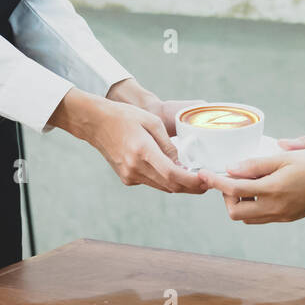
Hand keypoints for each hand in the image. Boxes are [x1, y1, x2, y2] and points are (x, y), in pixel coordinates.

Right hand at [49, 88, 206, 193]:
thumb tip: (183, 163)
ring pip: (162, 187)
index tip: (205, 180)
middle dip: (191, 187)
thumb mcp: (152, 122)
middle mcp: (135, 168)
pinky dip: (164, 180)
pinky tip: (173, 172)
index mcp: (142, 151)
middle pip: (170, 186)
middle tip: (208, 182)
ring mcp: (129, 175)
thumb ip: (168, 144)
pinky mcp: (126, 178)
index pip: (172, 174)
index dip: (191, 181)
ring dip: (179, 185)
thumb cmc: (125, 117)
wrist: (96, 123)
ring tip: (196, 179)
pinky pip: (151, 183)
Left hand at [197, 149, 304, 222]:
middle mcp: (274, 207)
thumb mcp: (285, 157)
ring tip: (246, 182)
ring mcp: (281, 215)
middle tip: (232, 178)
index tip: (203, 174)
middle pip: (235, 212)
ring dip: (240, 202)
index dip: (214, 181)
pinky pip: (262, 217)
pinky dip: (254, 205)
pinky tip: (261, 189)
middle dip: (227, 196)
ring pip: (248, 217)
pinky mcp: (288, 217)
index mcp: (272, 189)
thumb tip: (230, 169)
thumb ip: (256, 165)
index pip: (233, 188)